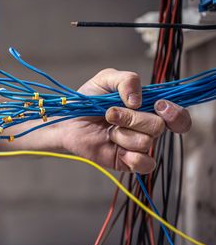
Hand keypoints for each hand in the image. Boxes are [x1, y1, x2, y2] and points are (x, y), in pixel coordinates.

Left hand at [58, 68, 190, 173]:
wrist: (66, 121)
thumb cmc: (87, 100)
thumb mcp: (106, 79)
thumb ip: (126, 80)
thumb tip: (138, 100)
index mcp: (148, 108)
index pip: (177, 116)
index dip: (175, 113)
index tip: (158, 106)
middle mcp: (146, 128)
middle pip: (158, 126)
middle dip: (132, 118)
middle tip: (110, 114)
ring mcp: (137, 146)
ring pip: (146, 142)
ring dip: (122, 133)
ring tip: (107, 129)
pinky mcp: (127, 162)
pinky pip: (144, 164)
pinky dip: (130, 156)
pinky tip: (114, 146)